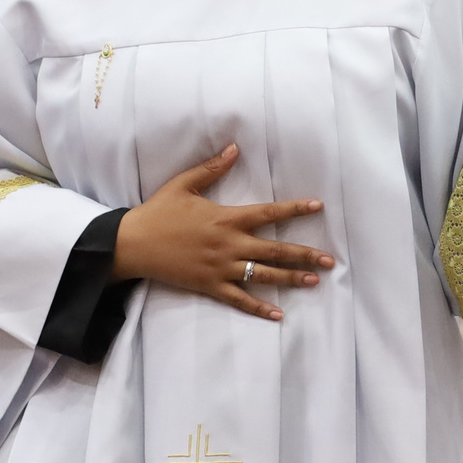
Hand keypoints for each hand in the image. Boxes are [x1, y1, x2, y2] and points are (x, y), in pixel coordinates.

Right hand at [113, 145, 333, 321]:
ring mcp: (220, 268)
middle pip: (275, 250)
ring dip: (291, 279)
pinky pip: (239, 300)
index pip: (269, 212)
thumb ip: (212, 168)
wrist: (131, 244)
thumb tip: (234, 147)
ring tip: (315, 281)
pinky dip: (259, 308)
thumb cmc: (158, 213)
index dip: (295, 209)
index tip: (318, 207)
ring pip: (263, 276)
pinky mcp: (209, 286)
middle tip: (330, 261)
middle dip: (304, 254)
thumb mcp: (183, 185)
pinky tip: (279, 314)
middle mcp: (229, 244)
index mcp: (226, 218)